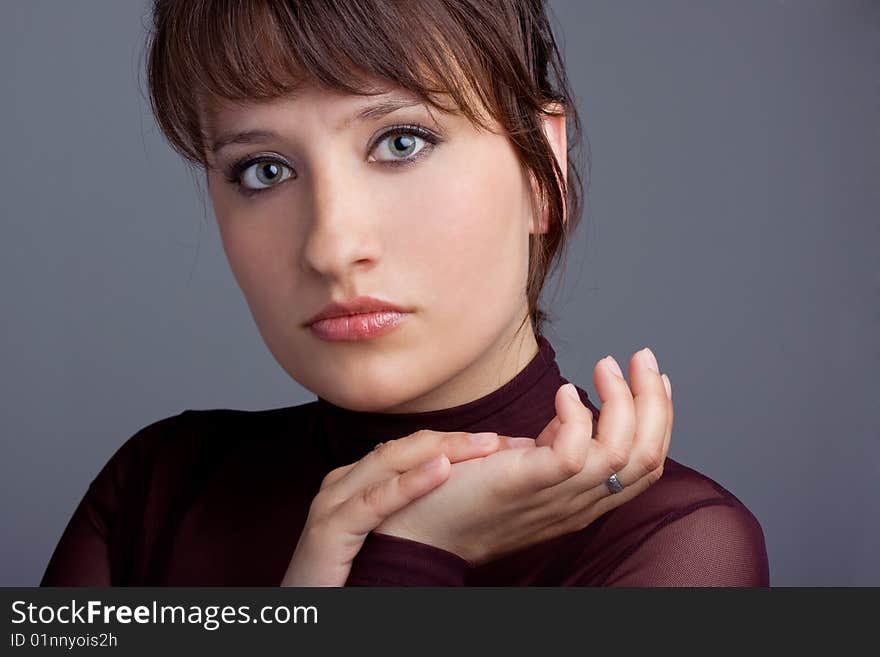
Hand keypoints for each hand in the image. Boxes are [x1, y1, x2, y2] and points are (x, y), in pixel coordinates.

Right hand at [280, 428, 504, 585]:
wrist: (303, 614)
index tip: (494, 446)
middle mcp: (341, 484)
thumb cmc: (344, 580)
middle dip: (453, 441)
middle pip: (403, 448)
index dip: (451, 444)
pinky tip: (443, 470)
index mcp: (353, 482)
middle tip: (499, 439)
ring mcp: (332, 504)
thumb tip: (452, 494)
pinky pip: (376, 500)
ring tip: (484, 446)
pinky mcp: (330, 530)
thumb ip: (404, 512)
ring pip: (391, 462)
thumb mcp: (376, 536)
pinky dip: (411, 483)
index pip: (408, 451)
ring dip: (443, 450)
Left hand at [373, 347, 673, 565]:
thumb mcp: (526, 466)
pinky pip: (572, 453)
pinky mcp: (525, 484)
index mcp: (583, 498)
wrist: (418, 533)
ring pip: (623, 454)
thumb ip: (554, 444)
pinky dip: (576, 416)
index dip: (660, 419)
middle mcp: (579, 502)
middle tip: (642, 357)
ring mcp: (554, 496)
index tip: (653, 377)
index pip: (645, 465)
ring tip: (606, 364)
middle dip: (655, 402)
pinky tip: (562, 392)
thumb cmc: (465, 495)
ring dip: (624, 400)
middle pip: (647, 458)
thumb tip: (574, 408)